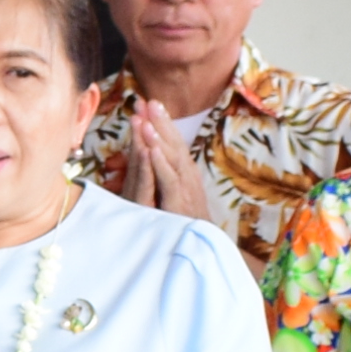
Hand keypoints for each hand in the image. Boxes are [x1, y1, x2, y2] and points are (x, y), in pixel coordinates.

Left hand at [120, 103, 220, 222]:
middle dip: (160, 122)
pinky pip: (170, 181)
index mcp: (184, 175)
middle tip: (148, 100)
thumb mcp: (172, 196)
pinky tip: (151, 149)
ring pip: (173, 159)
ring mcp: (185, 191)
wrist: (204, 251)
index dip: (162, 124)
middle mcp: (187, 179)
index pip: (173, 144)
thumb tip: (153, 155)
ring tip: (147, 118)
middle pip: (174, 145)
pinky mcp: (180, 205)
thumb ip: (165, 177)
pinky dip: (161, 164)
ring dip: (159, 137)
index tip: (150, 103)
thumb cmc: (186, 225)